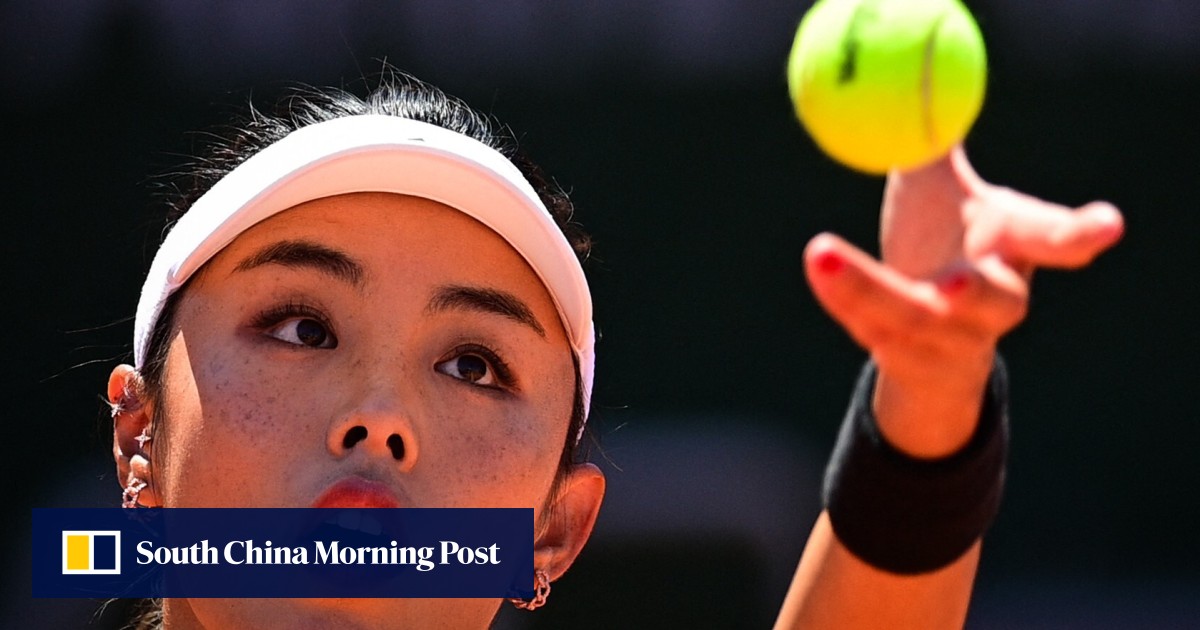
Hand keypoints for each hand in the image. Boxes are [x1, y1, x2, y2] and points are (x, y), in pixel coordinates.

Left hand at [803, 147, 1123, 457]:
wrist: (927, 341)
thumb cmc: (941, 245)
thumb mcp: (937, 192)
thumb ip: (930, 145)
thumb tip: (918, 86)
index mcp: (1011, 250)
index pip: (1053, 242)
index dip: (1078, 235)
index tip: (1105, 225)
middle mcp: (991, 302)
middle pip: (994, 302)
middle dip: (975, 292)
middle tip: (950, 283)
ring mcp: (950, 339)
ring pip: (913, 319)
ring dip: (867, 288)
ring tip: (823, 252)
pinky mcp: (905, 358)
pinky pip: (869, 326)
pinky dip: (841, 294)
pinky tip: (818, 262)